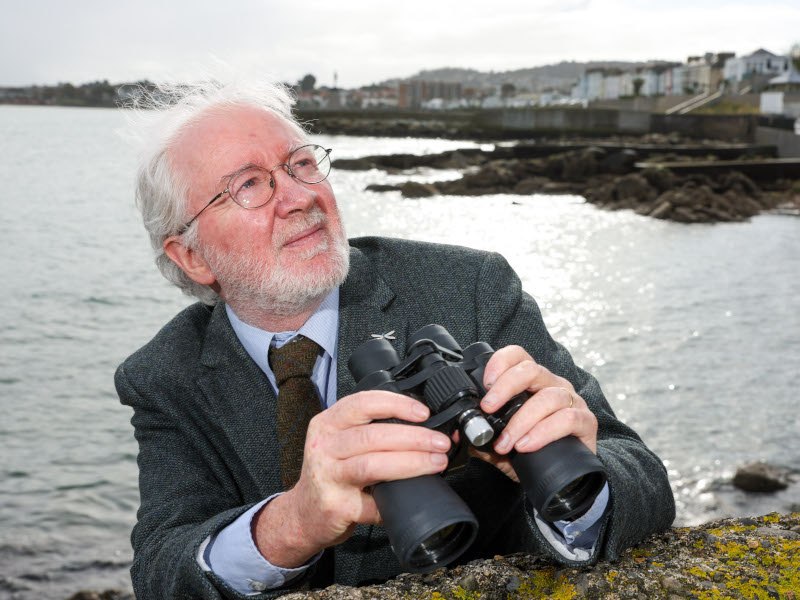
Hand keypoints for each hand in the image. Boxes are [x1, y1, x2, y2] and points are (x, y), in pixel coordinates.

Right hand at [252, 391, 450, 566]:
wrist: (304, 514)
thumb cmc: (332, 474)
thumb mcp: (341, 442)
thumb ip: (372, 431)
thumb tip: (424, 428)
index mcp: (328, 424)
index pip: (362, 403)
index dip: (396, 404)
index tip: (423, 412)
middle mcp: (324, 446)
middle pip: (372, 435)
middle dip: (414, 437)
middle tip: (440, 442)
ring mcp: (327, 477)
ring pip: (372, 465)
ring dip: (411, 463)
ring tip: (435, 462)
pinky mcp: (335, 505)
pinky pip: (372, 502)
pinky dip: (395, 500)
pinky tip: (410, 498)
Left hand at [471, 345, 597, 480]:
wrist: (564, 477)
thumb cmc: (531, 452)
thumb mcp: (501, 441)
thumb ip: (481, 433)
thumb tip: (458, 431)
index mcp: (532, 382)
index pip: (518, 356)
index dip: (500, 362)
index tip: (485, 383)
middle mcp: (553, 385)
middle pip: (531, 370)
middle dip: (506, 388)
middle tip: (488, 409)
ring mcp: (571, 401)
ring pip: (549, 397)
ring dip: (521, 421)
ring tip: (506, 442)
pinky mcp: (586, 422)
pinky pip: (568, 418)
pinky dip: (544, 432)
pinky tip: (527, 446)